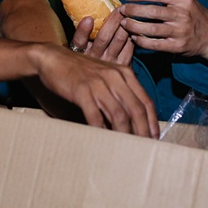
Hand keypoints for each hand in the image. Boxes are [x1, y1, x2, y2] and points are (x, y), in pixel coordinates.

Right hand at [35, 44, 157, 137]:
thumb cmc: (80, 71)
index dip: (152, 122)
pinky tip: (102, 140)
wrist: (53, 58)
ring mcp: (98, 83)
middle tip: (144, 148)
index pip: (145, 101)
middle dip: (142, 132)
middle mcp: (115, 77)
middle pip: (136, 109)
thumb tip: (131, 119)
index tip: (154, 138)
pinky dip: (101, 131)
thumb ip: (120, 92)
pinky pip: (95, 116)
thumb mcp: (105, 76)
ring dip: (123, 135)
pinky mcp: (82, 90)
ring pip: (119, 114)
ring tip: (125, 148)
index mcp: (124, 73)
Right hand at [69, 7, 134, 65]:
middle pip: (104, 36)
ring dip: (125, 25)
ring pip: (120, 39)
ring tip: (128, 14)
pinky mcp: (123, 66)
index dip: (83, 30)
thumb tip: (89, 15)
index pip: (79, 41)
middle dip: (113, 20)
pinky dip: (132, 36)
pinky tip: (132, 29)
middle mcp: (95, 58)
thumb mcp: (80, 47)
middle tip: (120, 8)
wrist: (102, 81)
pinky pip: (130, 48)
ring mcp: (110, 62)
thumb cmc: (90, 58)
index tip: (88, 19)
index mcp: (81, 52)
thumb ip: (83, 33)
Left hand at [119, 0, 207, 57]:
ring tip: (124, 23)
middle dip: (133, 10)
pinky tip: (134, 37)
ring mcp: (180, 32)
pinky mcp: (178, 47)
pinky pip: (155, 45)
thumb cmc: (193, 13)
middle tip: (122, 10)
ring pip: (151, 29)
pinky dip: (142, 41)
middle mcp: (183, 15)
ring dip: (134, 26)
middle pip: (152, 11)